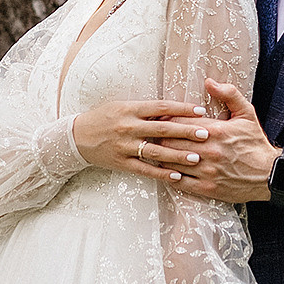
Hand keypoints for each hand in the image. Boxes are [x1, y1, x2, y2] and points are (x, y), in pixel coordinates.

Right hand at [71, 99, 209, 179]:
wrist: (77, 136)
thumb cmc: (104, 118)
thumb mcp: (122, 107)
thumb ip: (146, 110)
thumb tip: (173, 110)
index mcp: (130, 109)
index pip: (161, 107)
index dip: (181, 109)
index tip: (200, 110)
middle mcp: (128, 127)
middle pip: (162, 129)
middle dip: (186, 132)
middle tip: (206, 134)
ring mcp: (125, 146)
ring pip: (156, 152)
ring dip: (177, 155)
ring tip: (197, 157)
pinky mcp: (121, 163)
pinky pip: (144, 169)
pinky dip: (161, 173)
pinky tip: (177, 176)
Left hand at [139, 81, 283, 204]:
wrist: (270, 175)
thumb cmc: (255, 143)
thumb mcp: (247, 113)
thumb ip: (229, 94)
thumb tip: (209, 81)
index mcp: (216, 131)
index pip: (179, 121)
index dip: (165, 118)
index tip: (158, 117)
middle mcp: (209, 151)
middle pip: (170, 141)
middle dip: (159, 136)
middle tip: (151, 133)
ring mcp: (207, 172)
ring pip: (171, 162)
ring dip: (161, 156)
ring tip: (153, 150)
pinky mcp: (207, 188)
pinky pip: (179, 182)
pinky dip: (169, 175)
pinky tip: (165, 170)